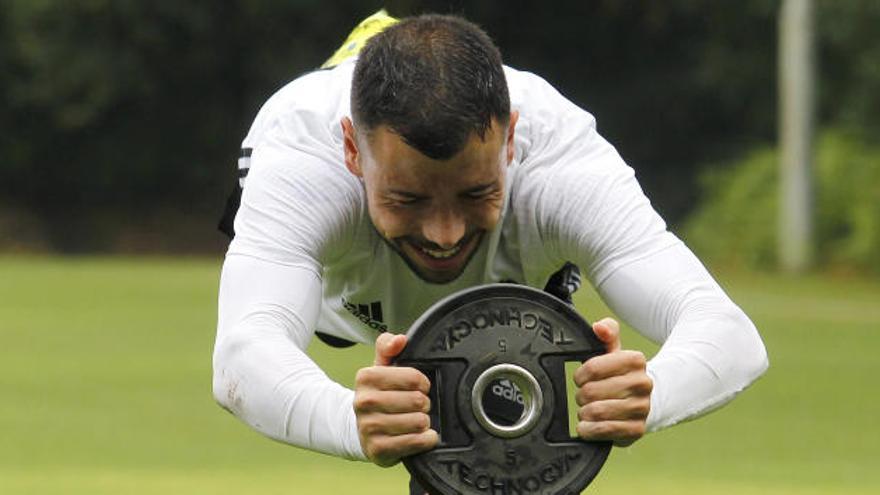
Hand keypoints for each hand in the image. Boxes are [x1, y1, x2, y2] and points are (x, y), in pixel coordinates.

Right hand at [354, 332, 438, 465]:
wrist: (362, 429)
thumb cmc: (380, 394)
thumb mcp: (382, 367)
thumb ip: (388, 346)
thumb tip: (400, 339)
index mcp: (366, 377)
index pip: (413, 377)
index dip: (423, 383)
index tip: (420, 387)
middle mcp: (363, 402)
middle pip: (417, 401)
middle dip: (424, 404)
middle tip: (418, 406)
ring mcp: (368, 427)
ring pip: (418, 422)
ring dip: (424, 422)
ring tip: (416, 420)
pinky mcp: (377, 449)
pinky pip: (415, 442)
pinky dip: (425, 440)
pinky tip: (421, 436)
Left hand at [573, 318, 651, 445]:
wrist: (643, 402)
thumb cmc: (619, 375)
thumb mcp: (613, 350)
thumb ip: (606, 332)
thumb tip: (599, 327)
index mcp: (636, 360)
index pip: (592, 367)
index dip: (581, 375)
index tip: (582, 378)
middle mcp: (643, 384)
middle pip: (591, 391)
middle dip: (582, 395)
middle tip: (585, 396)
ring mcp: (642, 408)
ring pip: (596, 411)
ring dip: (585, 412)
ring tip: (588, 410)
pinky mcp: (637, 430)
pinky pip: (604, 430)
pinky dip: (590, 429)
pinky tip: (589, 425)